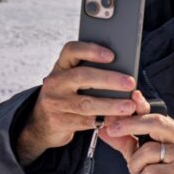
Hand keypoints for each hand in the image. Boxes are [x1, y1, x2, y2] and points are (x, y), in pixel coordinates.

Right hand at [16, 41, 136, 165]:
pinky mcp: (59, 122)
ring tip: (130, 106)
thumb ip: (91, 73)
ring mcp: (55, 103)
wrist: (43, 122)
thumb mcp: (73, 81)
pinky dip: (104, 120)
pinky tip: (118, 119)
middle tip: (130, 83)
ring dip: (111, 105)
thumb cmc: (69, 95)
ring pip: (86, 103)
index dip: (91, 50)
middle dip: (109, 79)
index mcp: (61, 66)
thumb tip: (124, 71)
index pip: (71, 50)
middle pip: (82, 76)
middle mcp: (55, 82)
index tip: (112, 55)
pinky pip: (86, 121)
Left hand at [99, 93, 173, 173]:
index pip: (155, 114)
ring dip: (135, 166)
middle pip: (155, 123)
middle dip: (129, 125)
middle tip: (110, 130)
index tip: (118, 108)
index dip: (137, 107)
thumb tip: (104, 129)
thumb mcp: (137, 154)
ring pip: (147, 150)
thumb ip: (123, 140)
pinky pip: (150, 171)